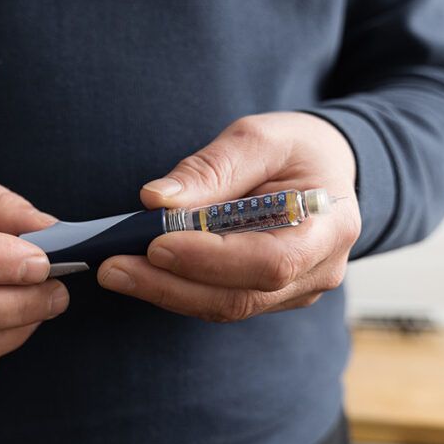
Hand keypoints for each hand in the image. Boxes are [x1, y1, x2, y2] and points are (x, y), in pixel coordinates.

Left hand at [97, 112, 360, 320]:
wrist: (324, 168)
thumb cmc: (295, 148)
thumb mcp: (259, 138)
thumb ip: (212, 168)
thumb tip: (156, 199)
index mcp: (330, 227)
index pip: (271, 261)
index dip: (211, 259)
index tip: (157, 244)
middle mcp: (317, 270)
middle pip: (241, 296)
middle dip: (172, 284)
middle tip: (113, 267)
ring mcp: (294, 290)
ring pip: (225, 306)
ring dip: (165, 291)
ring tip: (114, 270)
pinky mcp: (267, 296)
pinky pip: (219, 301)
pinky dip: (176, 288)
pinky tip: (138, 272)